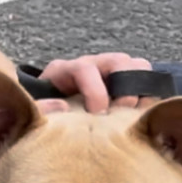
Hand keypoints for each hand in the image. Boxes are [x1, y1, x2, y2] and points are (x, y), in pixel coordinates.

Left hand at [37, 53, 152, 112]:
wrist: (44, 121)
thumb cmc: (39, 119)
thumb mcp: (32, 113)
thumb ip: (38, 111)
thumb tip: (61, 107)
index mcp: (65, 70)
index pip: (85, 69)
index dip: (95, 90)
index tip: (98, 113)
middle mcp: (91, 67)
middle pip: (119, 60)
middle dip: (126, 86)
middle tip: (124, 112)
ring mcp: (110, 75)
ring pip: (137, 67)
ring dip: (142, 88)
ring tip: (137, 113)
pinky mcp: (124, 87)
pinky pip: (146, 82)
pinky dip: (149, 96)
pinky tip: (144, 115)